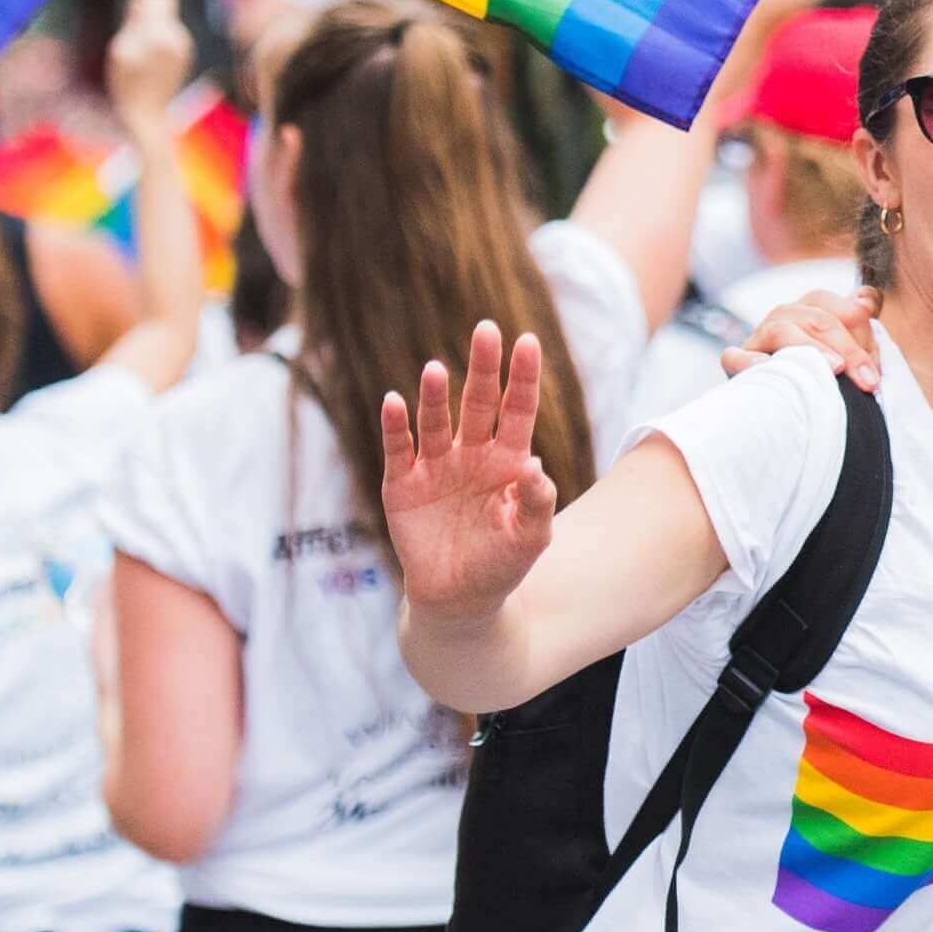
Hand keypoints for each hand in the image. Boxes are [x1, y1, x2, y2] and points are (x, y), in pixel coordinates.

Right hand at [107, 0, 190, 132]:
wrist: (148, 114)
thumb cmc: (128, 84)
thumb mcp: (121, 51)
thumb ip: (133, 21)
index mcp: (160, 34)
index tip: (132, 11)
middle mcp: (177, 37)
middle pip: (166, 2)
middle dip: (147, 10)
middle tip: (133, 30)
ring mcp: (184, 45)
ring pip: (168, 18)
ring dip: (152, 25)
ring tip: (139, 49)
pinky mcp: (185, 53)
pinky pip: (170, 33)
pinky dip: (158, 37)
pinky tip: (149, 57)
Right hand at [377, 322, 559, 618]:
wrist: (459, 600)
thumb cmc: (502, 565)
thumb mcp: (531, 538)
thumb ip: (537, 503)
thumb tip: (534, 466)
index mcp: (508, 460)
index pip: (518, 409)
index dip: (522, 376)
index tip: (527, 340)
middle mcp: (472, 453)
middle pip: (478, 402)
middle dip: (483, 367)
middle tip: (486, 330)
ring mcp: (435, 466)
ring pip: (436, 420)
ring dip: (435, 396)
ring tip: (436, 370)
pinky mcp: (402, 484)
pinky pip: (399, 448)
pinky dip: (396, 426)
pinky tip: (395, 402)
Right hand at [727, 286, 882, 390]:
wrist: (790, 422)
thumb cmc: (827, 384)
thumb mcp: (851, 356)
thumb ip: (861, 328)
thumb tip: (868, 298)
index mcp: (815, 309)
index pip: (844, 307)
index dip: (864, 335)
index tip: (874, 373)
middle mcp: (786, 316)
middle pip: (817, 316)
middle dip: (848, 348)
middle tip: (868, 381)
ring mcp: (759, 338)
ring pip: (781, 328)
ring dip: (810, 348)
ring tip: (833, 370)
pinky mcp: (736, 363)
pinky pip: (735, 356)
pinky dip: (750, 361)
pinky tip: (769, 368)